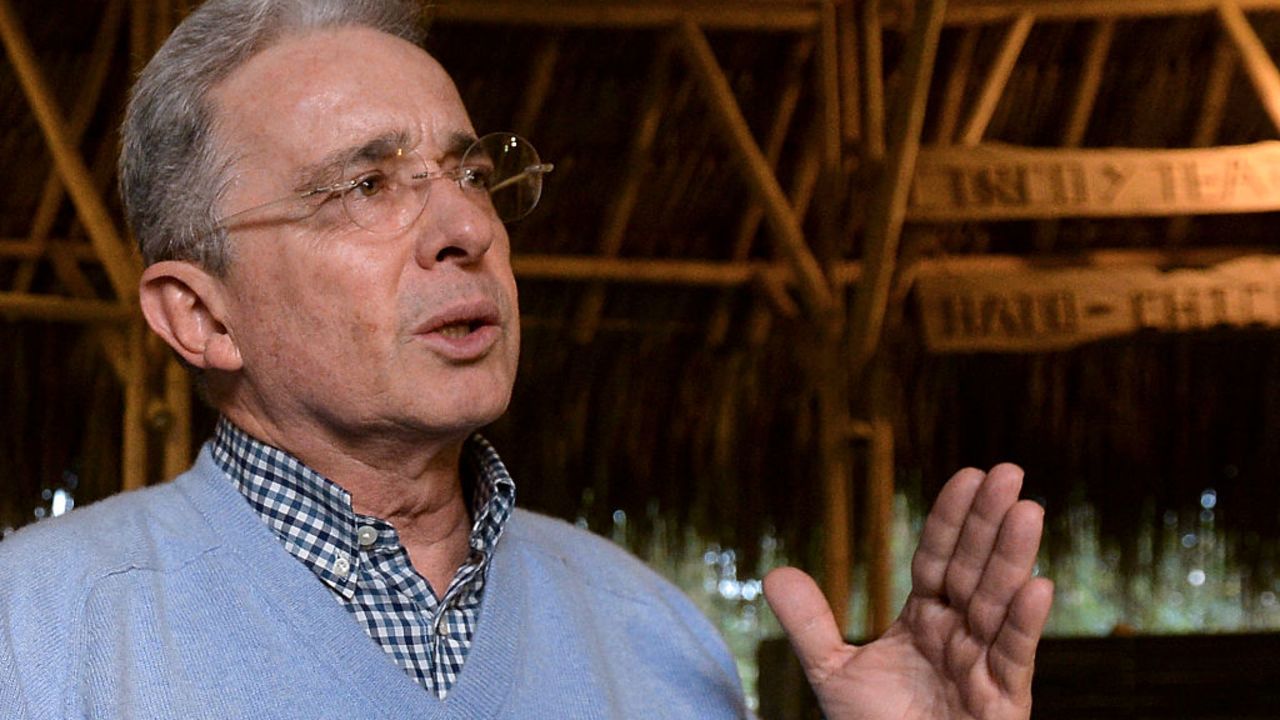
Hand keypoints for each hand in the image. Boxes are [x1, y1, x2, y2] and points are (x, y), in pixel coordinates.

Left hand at [763, 464, 1053, 719]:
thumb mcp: (834, 674)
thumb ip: (811, 626)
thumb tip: (774, 572)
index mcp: (924, 620)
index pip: (937, 559)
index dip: (951, 519)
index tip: (968, 475)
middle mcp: (958, 635)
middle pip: (973, 569)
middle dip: (989, 523)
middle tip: (1008, 471)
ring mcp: (983, 667)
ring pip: (999, 604)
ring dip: (1013, 558)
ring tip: (1028, 510)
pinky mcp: (1003, 703)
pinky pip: (1013, 657)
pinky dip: (1025, 623)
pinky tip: (1037, 586)